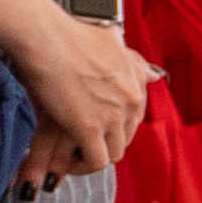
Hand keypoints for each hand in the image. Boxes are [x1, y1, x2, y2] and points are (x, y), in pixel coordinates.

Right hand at [14, 9, 155, 189]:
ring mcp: (113, 116)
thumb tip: (154, 74)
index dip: (114, 128)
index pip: (135, 119)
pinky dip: (83, 167)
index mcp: (138, 82)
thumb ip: (134, 63)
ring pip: (114, 154)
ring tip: (72, 156)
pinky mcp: (90, 128)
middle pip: (126, 138)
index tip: (96, 131)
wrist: (47, 38)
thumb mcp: (114, 43)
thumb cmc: (70, 36)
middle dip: (105, 145)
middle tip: (81, 147)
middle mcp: (132, 100)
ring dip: (93, 158)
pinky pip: (96, 162)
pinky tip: (67, 163)